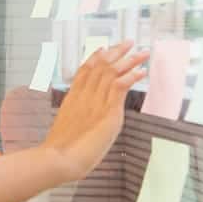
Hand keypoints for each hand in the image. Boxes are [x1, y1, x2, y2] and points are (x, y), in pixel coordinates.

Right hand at [42, 40, 148, 181]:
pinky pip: (119, 87)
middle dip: (115, 52)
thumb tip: (81, 123)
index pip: (84, 71)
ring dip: (129, 61)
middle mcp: (83, 96)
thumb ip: (75, 120)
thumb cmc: (61, 153)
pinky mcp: (106, 112)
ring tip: (142, 52)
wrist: (59, 159)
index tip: (105, 48)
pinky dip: (131, 77)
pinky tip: (141, 71)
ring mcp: (94, 102)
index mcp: (72, 99)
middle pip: (99, 67)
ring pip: (111, 73)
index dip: (95, 58)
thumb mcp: (67, 130)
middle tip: (129, 42)